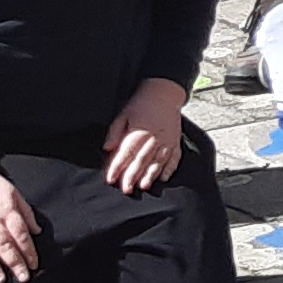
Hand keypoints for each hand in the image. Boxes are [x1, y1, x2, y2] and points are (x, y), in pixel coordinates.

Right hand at [0, 159, 41, 282]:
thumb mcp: (13, 191)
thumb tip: (37, 231)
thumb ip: (25, 212)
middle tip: (24, 277)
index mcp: (5, 210)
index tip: (35, 264)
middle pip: (4, 244)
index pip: (20, 234)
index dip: (29, 250)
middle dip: (15, 262)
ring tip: (1, 279)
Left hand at [102, 80, 187, 195]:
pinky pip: (174, 157)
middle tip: (126, 189)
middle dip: (132, 176)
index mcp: (139, 131)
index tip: (111, 179)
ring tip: (144, 186)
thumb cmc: (142, 104)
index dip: (117, 167)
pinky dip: (170, 168)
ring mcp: (167, 140)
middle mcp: (154, 137)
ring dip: (151, 175)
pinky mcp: (176, 141)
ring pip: (158, 161)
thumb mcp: (123, 114)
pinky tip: (163, 178)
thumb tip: (107, 148)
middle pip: (142, 160)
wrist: (164, 92)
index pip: (126, 153)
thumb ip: (115, 132)